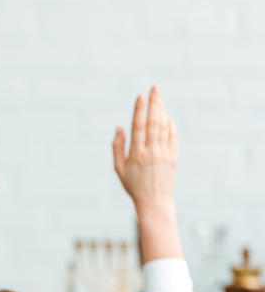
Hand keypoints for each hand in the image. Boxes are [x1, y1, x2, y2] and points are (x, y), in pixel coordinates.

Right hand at [112, 86, 182, 260]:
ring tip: (160, 98)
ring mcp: (164, 154)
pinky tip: (167, 116)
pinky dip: (171, 124)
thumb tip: (119, 127)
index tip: (140, 96)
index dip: (139, 110)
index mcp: (136, 154)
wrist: (155, 202)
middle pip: (154, 122)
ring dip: (162, 111)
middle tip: (155, 88)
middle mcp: (151, 152)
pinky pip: (173, 136)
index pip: (138, 127)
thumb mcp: (119, 168)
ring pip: (164, 127)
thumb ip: (118, 147)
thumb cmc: (133, 185)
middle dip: (155, 103)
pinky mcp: (174, 157)